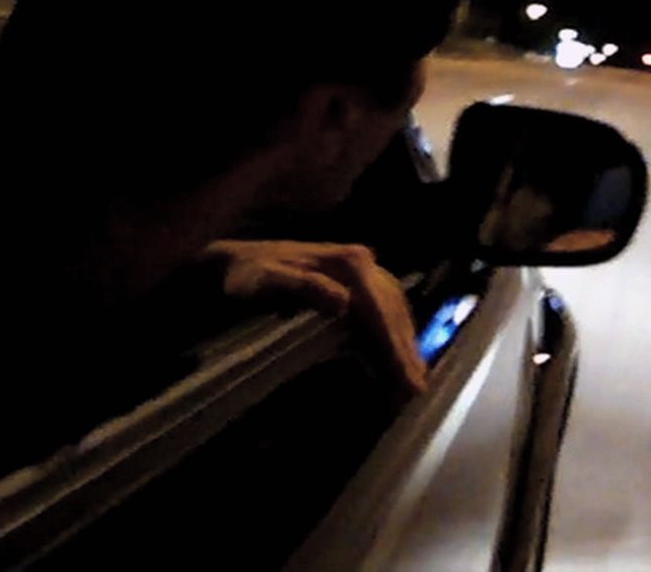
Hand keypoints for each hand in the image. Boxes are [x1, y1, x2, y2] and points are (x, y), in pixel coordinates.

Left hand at [200, 239, 427, 393]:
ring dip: (404, 342)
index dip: (396, 345)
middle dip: (406, 349)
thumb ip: (303, 287)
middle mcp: (361, 262)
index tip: (408, 379)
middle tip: (418, 388)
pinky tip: (394, 357)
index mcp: (347, 263)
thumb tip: (344, 302)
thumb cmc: (246, 276)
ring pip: (393, 309)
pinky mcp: (351, 283)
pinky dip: (390, 335)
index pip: (381, 309)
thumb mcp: (266, 280)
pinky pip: (381, 310)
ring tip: (414, 377)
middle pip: (394, 310)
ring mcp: (359, 272)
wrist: (232, 263)